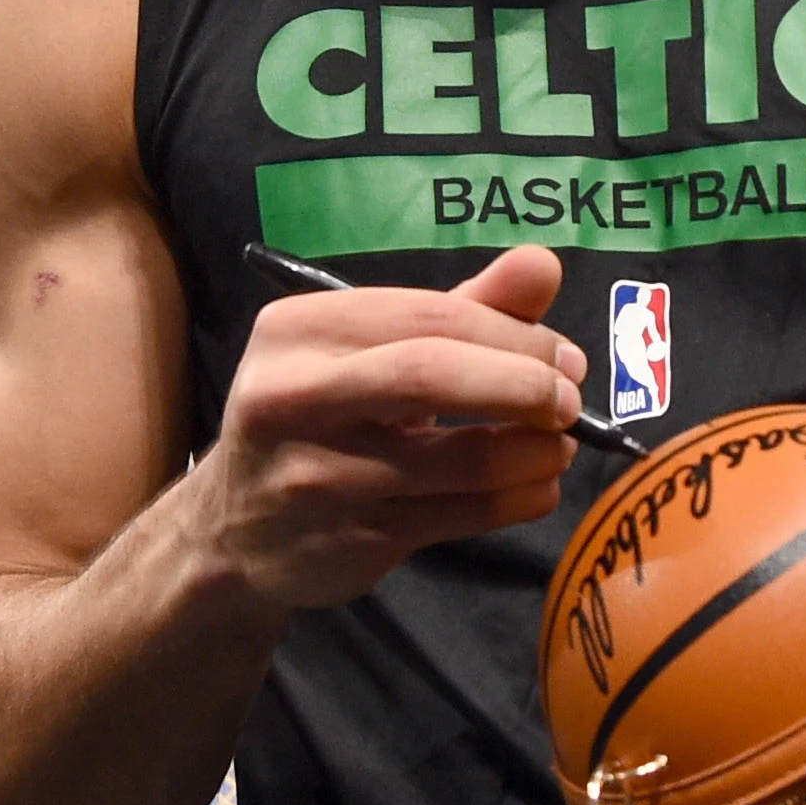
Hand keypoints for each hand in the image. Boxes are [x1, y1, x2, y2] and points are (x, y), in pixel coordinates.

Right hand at [191, 246, 585, 619]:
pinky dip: (517, 498)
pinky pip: (459, 516)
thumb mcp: (372, 351)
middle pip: (432, 374)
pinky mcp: (349, 539)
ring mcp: (319, 476)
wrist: (235, 527)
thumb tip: (541, 265)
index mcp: (297, 329)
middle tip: (570, 400)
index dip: (513, 334)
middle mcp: (295, 397)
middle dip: (523, 383)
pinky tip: (536, 485)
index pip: (429, 316)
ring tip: (561, 445)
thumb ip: (461, 306)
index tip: (563, 356)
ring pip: (458, 460)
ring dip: (533, 451)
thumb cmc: (321, 417)